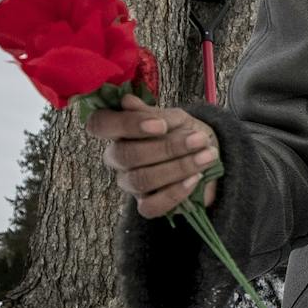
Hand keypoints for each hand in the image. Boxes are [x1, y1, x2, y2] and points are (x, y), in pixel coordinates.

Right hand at [85, 93, 219, 217]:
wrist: (207, 155)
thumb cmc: (185, 132)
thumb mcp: (175, 117)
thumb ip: (152, 113)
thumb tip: (126, 101)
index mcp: (119, 131)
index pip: (100, 124)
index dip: (126, 124)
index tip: (161, 124)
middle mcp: (118, 157)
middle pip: (126, 155)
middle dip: (168, 147)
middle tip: (199, 139)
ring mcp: (130, 183)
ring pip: (141, 180)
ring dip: (179, 167)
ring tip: (207, 156)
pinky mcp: (145, 204)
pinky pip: (151, 206)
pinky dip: (176, 193)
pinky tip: (195, 179)